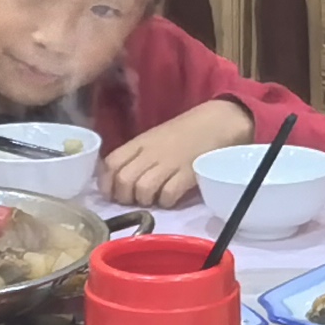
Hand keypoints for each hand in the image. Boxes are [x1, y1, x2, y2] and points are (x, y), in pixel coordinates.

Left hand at [106, 99, 254, 210]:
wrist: (218, 122)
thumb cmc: (185, 131)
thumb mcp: (155, 137)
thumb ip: (137, 154)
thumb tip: (119, 178)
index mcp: (140, 142)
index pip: (111, 162)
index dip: (106, 182)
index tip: (112, 193)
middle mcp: (151, 152)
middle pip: (124, 180)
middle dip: (124, 197)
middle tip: (134, 200)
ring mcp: (170, 163)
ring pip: (143, 189)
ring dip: (144, 201)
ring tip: (153, 200)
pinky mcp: (188, 174)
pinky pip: (168, 195)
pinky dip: (166, 202)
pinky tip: (170, 199)